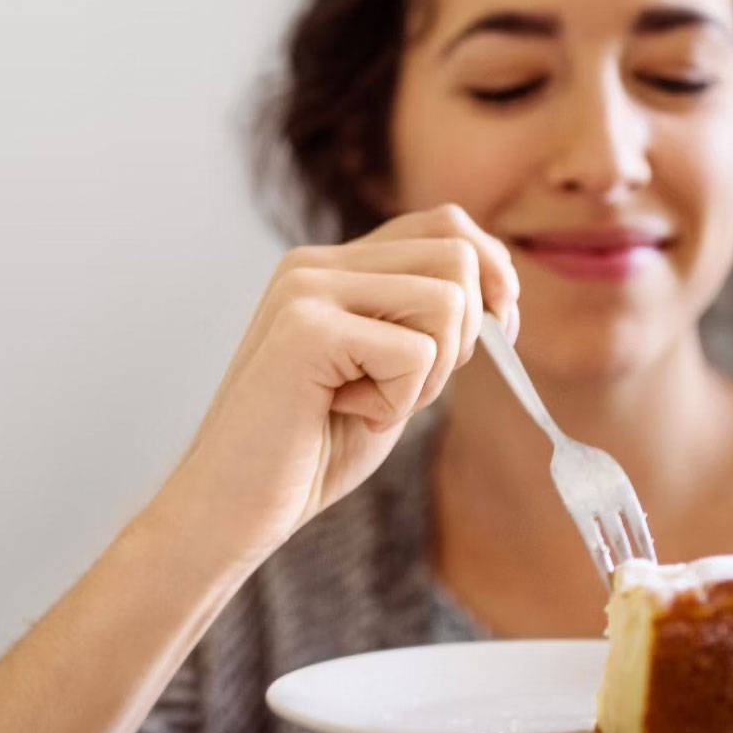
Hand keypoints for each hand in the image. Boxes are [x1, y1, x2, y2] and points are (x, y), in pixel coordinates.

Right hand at [153, 203, 517, 563]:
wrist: (230, 508)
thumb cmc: (308, 450)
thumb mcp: (386, 372)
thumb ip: (425, 324)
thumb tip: (501, 294)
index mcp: (332, 265)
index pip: (445, 224)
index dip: (492, 272)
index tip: (501, 328)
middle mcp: (315, 262)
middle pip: (457, 257)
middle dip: (463, 336)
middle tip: (406, 390)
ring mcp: (307, 289)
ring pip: (447, 301)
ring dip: (428, 376)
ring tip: (369, 404)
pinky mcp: (307, 330)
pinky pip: (417, 353)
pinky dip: (398, 404)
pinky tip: (345, 416)